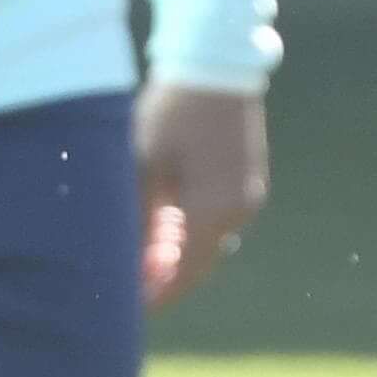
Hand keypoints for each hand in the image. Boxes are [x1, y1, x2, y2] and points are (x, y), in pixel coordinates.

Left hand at [137, 82, 269, 307]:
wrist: (216, 64)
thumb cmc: (171, 113)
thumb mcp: (143, 167)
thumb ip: (138, 219)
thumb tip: (128, 264)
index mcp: (213, 211)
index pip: (184, 274)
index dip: (156, 296)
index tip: (129, 311)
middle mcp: (239, 210)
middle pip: (199, 262)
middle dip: (166, 278)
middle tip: (130, 289)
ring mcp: (248, 193)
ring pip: (209, 239)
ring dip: (179, 253)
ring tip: (141, 257)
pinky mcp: (249, 176)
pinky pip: (219, 217)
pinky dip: (192, 229)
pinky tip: (166, 224)